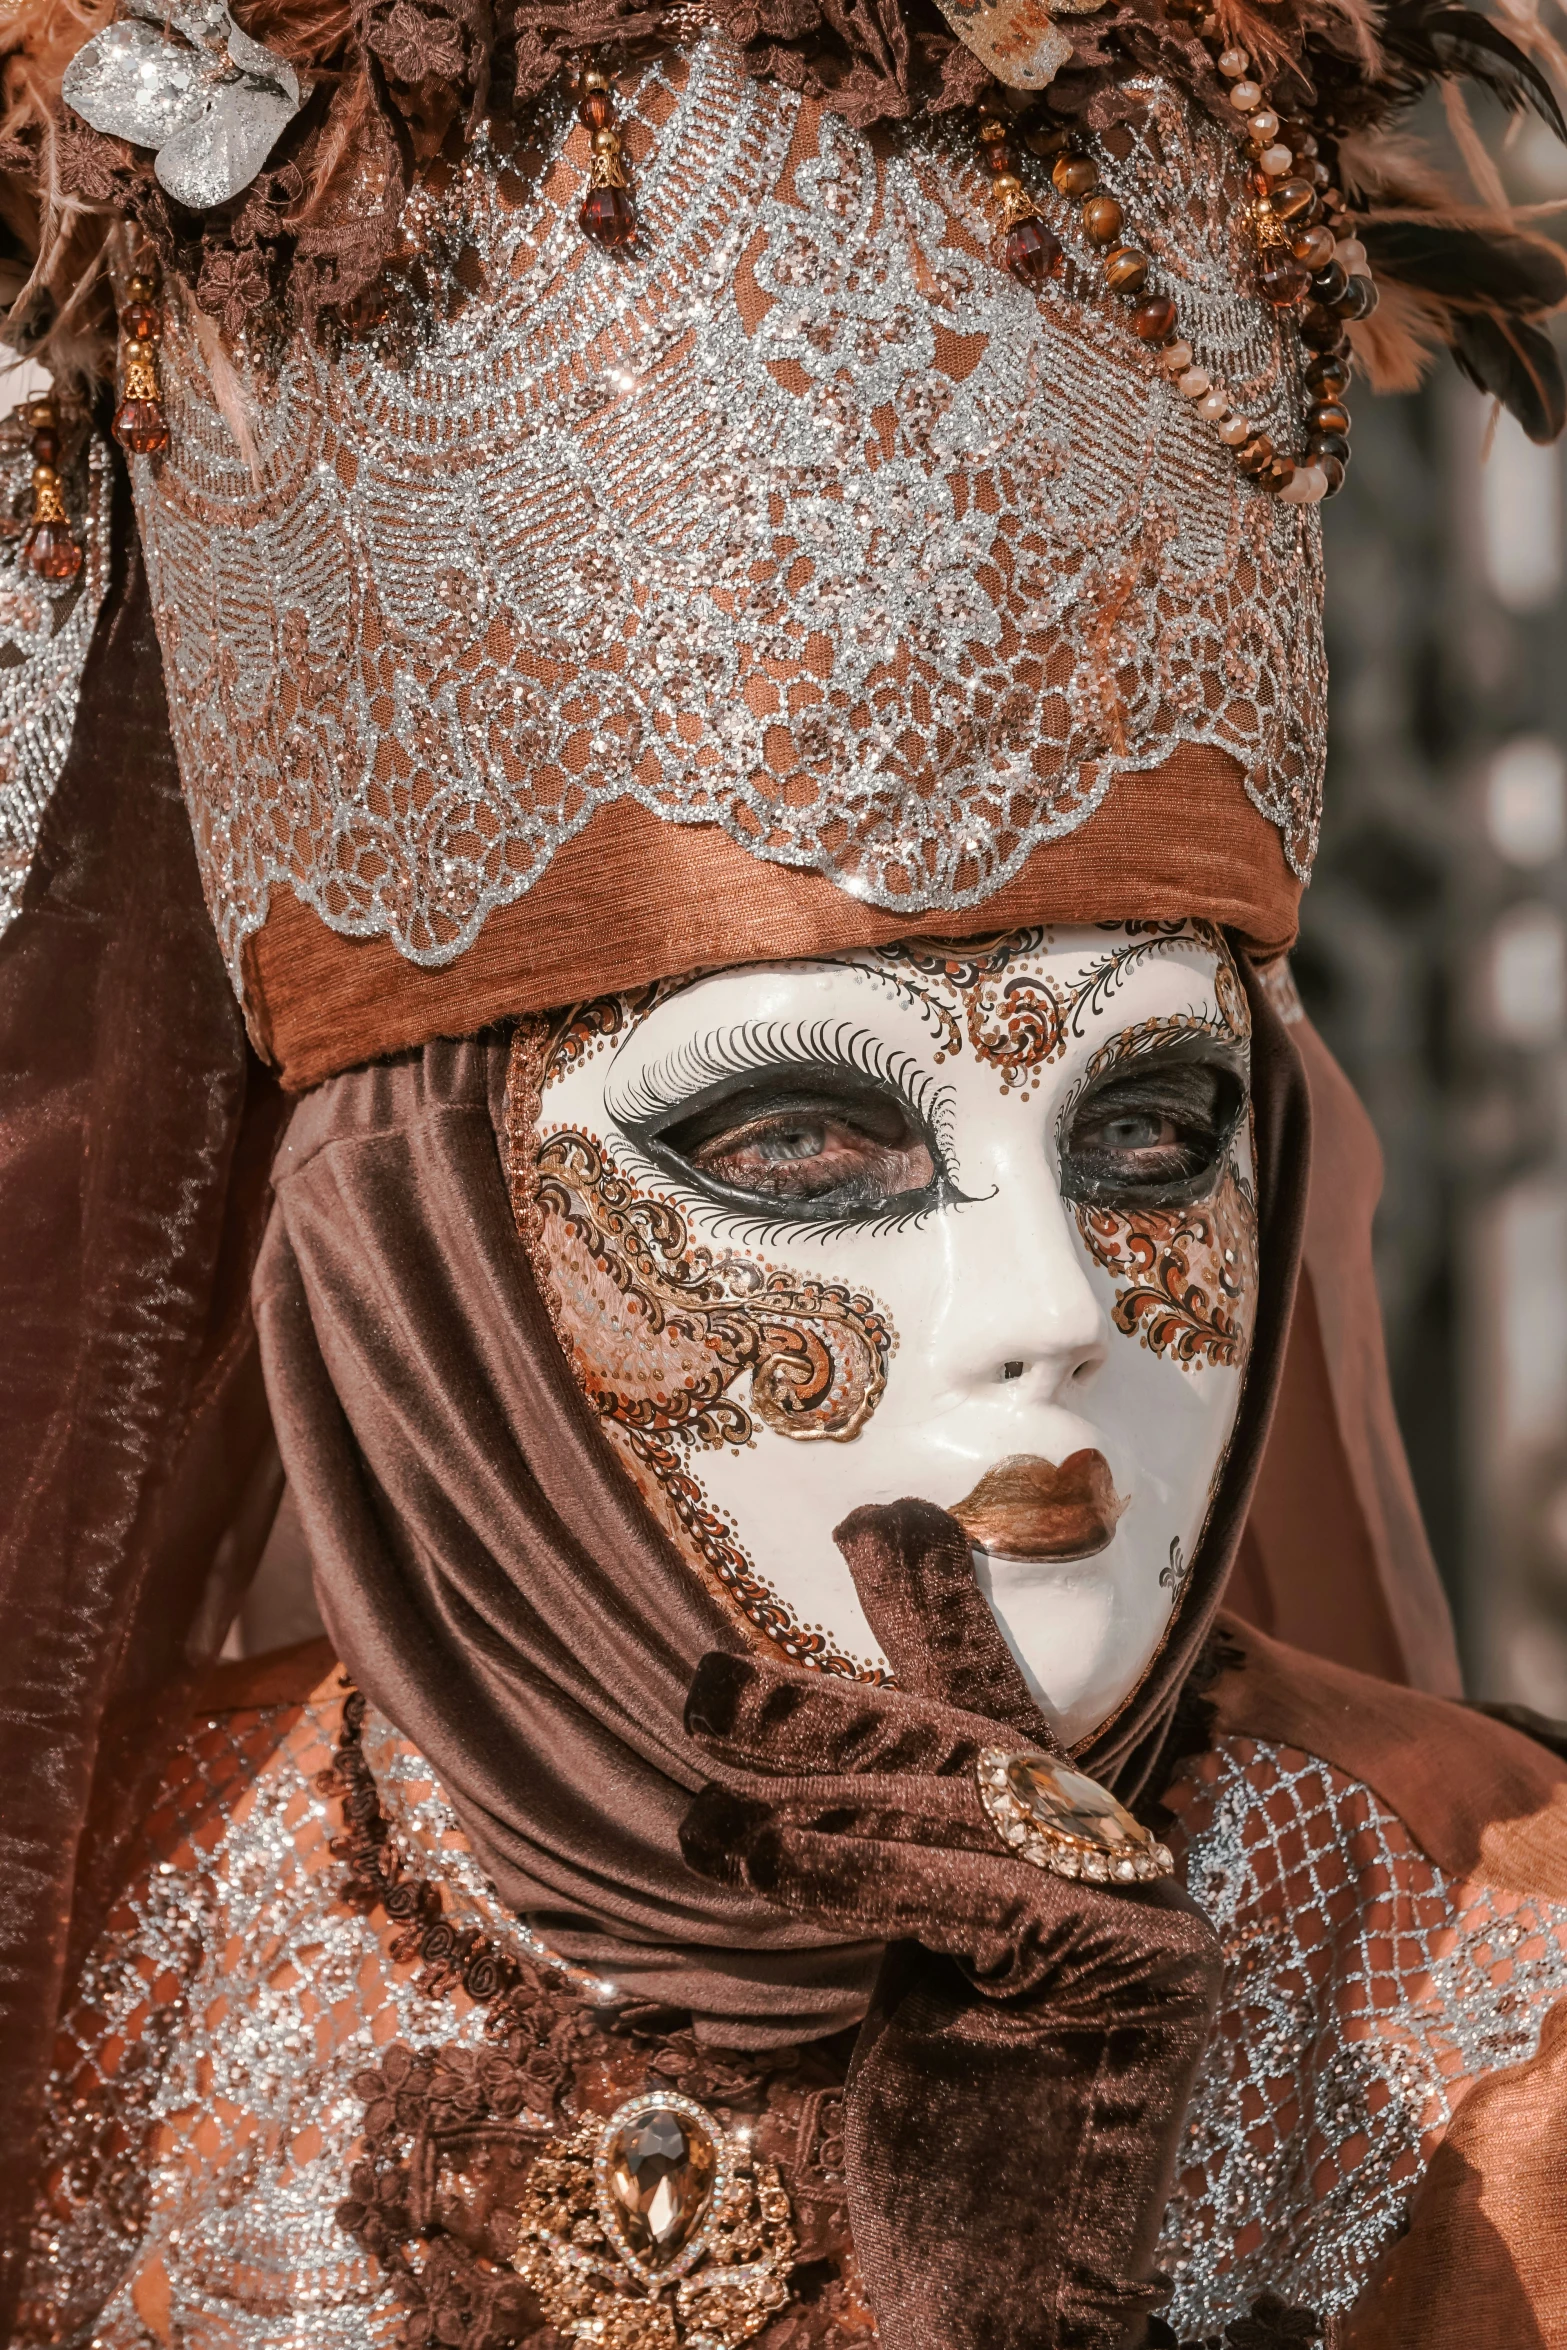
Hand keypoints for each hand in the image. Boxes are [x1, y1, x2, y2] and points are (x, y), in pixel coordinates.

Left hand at [680, 1498, 1219, 2349]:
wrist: (1020, 2315)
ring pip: (971, 1806)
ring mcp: (1151, 1928)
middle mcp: (1131, 1876)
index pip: (999, 1715)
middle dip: (837, 1698)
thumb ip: (898, 1875)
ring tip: (699, 1781)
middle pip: (977, 1746)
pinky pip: (978, 1892)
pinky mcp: (1145, 1986)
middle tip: (702, 1678)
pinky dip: (857, 1863)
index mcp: (1076, 1860)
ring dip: (819, 1783)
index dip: (938, 1612)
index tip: (875, 1522)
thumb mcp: (911, 1986)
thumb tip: (786, 1780)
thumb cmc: (959, 2160)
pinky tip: (757, 1856)